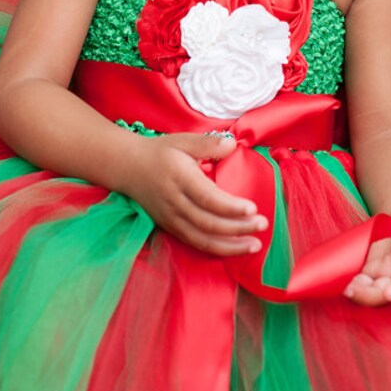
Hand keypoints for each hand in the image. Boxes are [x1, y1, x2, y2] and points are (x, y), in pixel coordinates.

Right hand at [128, 132, 268, 256]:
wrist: (127, 167)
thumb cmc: (160, 152)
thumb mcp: (183, 141)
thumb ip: (208, 144)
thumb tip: (233, 145)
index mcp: (180, 178)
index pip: (208, 198)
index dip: (231, 207)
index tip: (253, 208)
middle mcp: (175, 203)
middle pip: (208, 222)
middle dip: (238, 228)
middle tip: (263, 226)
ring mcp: (171, 218)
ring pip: (202, 239)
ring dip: (230, 246)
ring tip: (254, 245)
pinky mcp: (170, 227)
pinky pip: (194, 243)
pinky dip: (216, 249)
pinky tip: (235, 248)